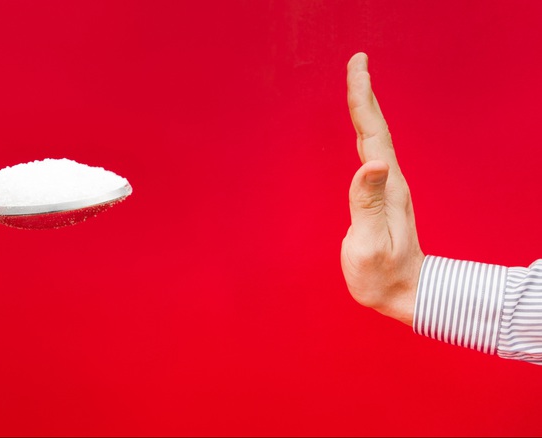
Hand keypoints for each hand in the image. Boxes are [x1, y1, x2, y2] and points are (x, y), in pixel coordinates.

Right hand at [340, 53, 424, 325]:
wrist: (405, 292)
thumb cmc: (383, 275)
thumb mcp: (372, 243)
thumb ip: (369, 204)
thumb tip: (371, 163)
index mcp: (387, 186)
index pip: (373, 134)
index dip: (362, 100)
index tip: (357, 68)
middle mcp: (390, 181)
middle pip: (376, 129)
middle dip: (364, 93)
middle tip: (357, 62)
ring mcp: (388, 188)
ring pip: (376, 138)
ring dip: (365, 109)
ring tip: (357, 86)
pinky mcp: (382, 196)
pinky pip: (372, 152)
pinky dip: (365, 131)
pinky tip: (362, 130)